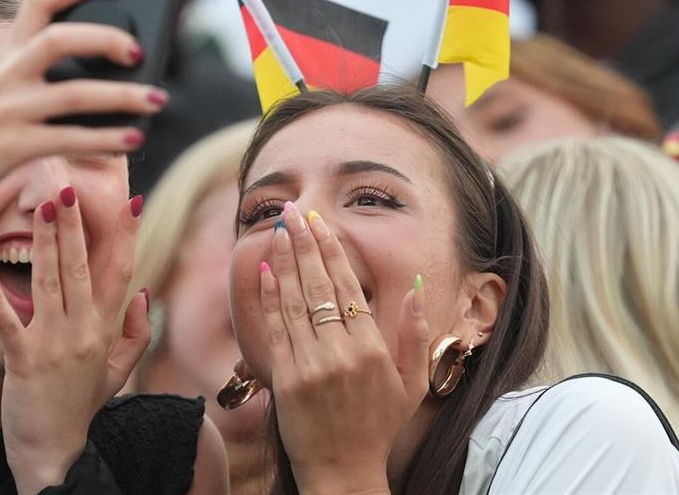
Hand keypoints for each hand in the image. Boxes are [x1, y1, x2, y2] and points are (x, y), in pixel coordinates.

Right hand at [0, 0, 165, 225]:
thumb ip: (36, 78)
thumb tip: (103, 78)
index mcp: (3, 57)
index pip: (38, 2)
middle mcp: (4, 77)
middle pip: (59, 38)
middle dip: (106, 39)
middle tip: (139, 51)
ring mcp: (7, 111)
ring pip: (75, 95)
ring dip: (124, 97)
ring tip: (157, 100)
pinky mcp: (12, 148)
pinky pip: (69, 139)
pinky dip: (107, 138)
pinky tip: (133, 139)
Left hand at [0, 189, 149, 494]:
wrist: (54, 451)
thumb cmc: (81, 405)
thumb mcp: (118, 371)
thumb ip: (135, 332)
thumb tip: (143, 292)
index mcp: (105, 329)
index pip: (119, 272)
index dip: (126, 235)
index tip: (132, 201)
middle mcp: (84, 331)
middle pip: (81, 268)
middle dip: (75, 226)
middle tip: (67, 188)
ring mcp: (55, 345)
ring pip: (50, 284)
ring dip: (45, 244)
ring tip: (41, 208)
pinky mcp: (23, 362)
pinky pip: (9, 324)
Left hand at [261, 203, 429, 493]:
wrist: (343, 471)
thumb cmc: (379, 426)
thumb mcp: (412, 383)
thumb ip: (414, 333)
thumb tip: (415, 286)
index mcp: (374, 349)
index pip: (350, 286)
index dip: (332, 250)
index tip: (320, 221)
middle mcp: (342, 352)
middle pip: (319, 284)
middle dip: (303, 242)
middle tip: (291, 211)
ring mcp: (311, 365)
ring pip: (294, 301)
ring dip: (283, 261)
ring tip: (276, 230)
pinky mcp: (285, 378)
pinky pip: (275, 328)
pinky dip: (269, 297)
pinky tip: (264, 271)